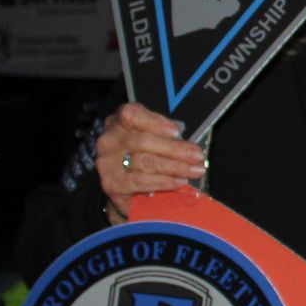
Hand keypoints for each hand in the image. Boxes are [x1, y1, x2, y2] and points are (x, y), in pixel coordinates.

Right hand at [95, 102, 205, 221]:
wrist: (126, 190)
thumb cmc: (143, 159)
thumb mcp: (152, 140)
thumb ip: (164, 137)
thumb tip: (188, 145)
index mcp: (119, 122)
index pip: (131, 114)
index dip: (154, 122)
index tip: (176, 131)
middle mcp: (109, 140)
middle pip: (143, 140)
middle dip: (175, 149)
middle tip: (197, 156)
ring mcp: (107, 162)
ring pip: (144, 161)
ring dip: (174, 166)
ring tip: (194, 170)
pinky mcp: (111, 184)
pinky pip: (140, 181)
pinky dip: (163, 181)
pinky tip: (179, 182)